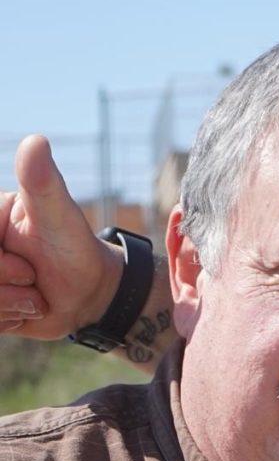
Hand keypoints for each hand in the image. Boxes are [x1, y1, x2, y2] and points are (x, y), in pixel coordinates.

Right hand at [0, 136, 124, 337]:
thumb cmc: (75, 248)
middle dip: (4, 286)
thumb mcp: (60, 216)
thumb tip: (36, 141)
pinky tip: (24, 307)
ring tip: (32, 293)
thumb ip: (42, 183)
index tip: (26, 265)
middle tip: (32, 277)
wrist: (89, 293)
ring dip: (8, 306)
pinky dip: (5, 319)